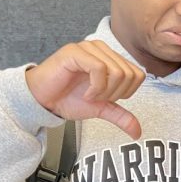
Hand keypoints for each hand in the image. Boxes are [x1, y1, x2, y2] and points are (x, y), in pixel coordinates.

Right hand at [25, 41, 145, 138]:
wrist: (43, 101)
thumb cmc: (68, 99)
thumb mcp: (101, 109)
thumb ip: (120, 116)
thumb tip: (138, 133)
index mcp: (111, 59)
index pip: (138, 74)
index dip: (126, 92)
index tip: (106, 98)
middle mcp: (103, 50)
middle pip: (129, 74)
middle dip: (114, 94)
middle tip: (96, 98)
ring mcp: (89, 48)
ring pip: (117, 71)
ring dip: (104, 91)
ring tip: (89, 95)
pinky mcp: (76, 51)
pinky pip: (99, 68)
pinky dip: (95, 87)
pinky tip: (85, 93)